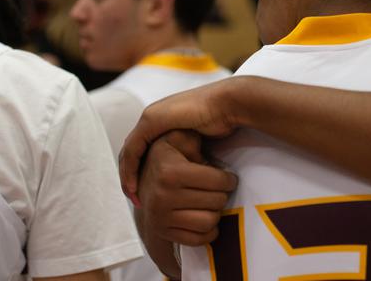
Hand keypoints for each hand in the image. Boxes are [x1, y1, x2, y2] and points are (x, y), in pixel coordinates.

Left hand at [120, 78, 245, 202]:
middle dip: (129, 175)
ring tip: (132, 195)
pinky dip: (130, 168)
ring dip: (127, 174)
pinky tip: (134, 185)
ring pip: (129, 151)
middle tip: (133, 196)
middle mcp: (153, 116)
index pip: (142, 148)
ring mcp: (151, 116)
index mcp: (163, 119)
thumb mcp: (200, 140)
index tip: (142, 191)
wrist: (227, 103)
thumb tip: (193, 170)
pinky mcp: (152, 119)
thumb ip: (191, 150)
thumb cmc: (221, 120)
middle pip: (132, 150)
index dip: (139, 170)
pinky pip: (134, 148)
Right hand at [137, 130, 236, 246]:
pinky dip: (208, 232)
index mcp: (170, 172)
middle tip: (219, 190)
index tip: (228, 179)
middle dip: (223, 195)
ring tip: (212, 203)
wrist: (141, 183)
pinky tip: (206, 218)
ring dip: (216, 213)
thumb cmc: (168, 156)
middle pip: (216, 202)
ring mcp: (162, 218)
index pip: (217, 181)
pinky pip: (198, 239)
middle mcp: (163, 196)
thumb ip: (191, 135)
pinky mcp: (164, 233)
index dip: (229, 180)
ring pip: (209, 222)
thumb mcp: (176, 138)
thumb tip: (209, 131)